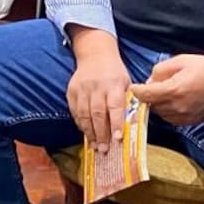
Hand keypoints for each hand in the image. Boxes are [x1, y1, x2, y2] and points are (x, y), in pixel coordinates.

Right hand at [66, 25, 131, 153]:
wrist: (95, 54)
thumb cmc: (115, 72)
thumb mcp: (126, 82)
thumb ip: (128, 101)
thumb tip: (131, 125)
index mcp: (114, 84)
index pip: (115, 107)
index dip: (116, 124)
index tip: (118, 139)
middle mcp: (96, 87)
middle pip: (97, 113)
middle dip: (101, 133)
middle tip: (104, 149)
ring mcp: (82, 89)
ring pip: (84, 114)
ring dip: (89, 132)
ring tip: (95, 146)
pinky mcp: (71, 90)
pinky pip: (75, 111)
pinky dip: (80, 123)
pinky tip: (86, 133)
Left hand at [131, 52, 203, 125]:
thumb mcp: (179, 61)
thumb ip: (160, 70)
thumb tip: (149, 81)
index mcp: (175, 90)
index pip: (147, 95)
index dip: (137, 92)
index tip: (133, 88)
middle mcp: (179, 106)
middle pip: (153, 106)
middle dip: (148, 98)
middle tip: (148, 89)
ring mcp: (187, 116)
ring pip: (162, 114)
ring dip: (158, 106)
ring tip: (163, 94)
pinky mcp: (193, 121)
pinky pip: (173, 119)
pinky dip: (168, 112)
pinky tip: (173, 101)